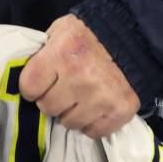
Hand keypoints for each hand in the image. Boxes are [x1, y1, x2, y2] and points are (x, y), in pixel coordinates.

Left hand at [18, 14, 139, 138]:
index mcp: (62, 54)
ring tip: (80, 97)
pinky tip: (94, 107)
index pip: (29, 87)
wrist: (135, 36)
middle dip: (51, 99)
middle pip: (48, 108)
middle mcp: (80, 78)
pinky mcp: (120, 111)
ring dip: (71, 112)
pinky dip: (92, 122)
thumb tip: (28, 75)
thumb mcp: (62, 29)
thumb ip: (44, 51)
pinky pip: (93, 132)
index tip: (39, 84)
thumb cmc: (92, 32)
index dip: (32, 86)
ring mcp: (101, 97)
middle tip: (62, 89)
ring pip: (69, 123)